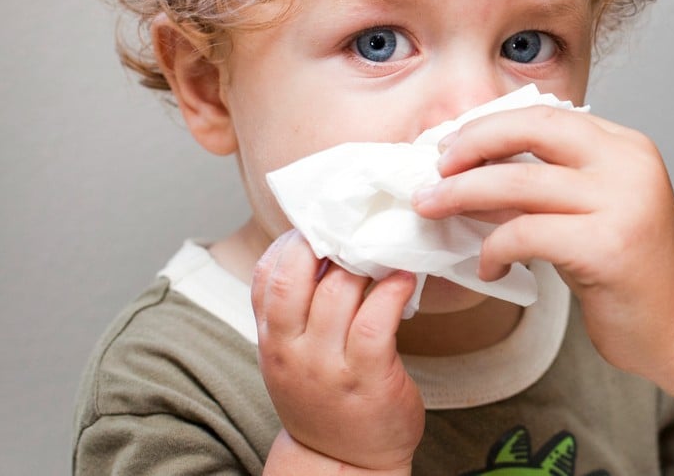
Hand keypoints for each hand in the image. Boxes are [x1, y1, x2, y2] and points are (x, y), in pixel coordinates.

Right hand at [251, 230, 422, 471]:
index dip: (292, 240)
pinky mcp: (367, 376)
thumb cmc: (324, 400)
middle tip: (356, 223)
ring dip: (366, 261)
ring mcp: (327, 365)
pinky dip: (393, 291)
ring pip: (338, 291)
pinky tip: (406, 277)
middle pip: (295, 276)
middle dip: (324, 240)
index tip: (322, 221)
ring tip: (387, 245)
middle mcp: (292, 349)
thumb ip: (296, 309)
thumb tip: (323, 246)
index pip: (267, 275)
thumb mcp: (292, 354)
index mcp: (272, 339)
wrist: (343, 465)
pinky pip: (376, 320)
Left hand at [411, 106, 673, 378]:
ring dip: (462, 195)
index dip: (491, 124)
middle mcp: (628, 164)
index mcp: (626, 147)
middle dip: (471, 144)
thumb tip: (470, 173)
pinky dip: (494, 248)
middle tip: (433, 169)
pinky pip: (526, 234)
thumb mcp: (590, 214)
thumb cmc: (632, 275)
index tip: (451, 144)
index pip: (546, 114)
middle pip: (531, 129)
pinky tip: (489, 267)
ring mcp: (623, 203)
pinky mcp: (608, 247)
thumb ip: (544, 187)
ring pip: (518, 182)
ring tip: (433, 208)